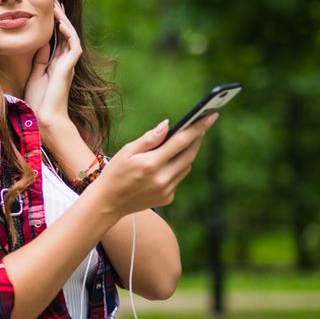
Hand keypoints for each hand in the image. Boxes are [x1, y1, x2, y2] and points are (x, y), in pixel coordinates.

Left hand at [24, 0, 82, 136]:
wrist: (43, 116)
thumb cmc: (37, 100)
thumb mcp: (35, 74)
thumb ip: (40, 59)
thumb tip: (42, 43)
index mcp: (55, 64)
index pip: (56, 40)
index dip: (54, 25)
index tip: (48, 12)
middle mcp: (63, 62)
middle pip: (65, 35)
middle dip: (61, 18)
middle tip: (55, 3)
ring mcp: (68, 64)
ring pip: (70, 37)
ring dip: (65, 22)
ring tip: (58, 8)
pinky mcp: (69, 67)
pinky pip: (73, 46)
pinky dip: (68, 33)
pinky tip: (61, 23)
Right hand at [95, 113, 217, 217]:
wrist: (108, 203)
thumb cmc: (115, 173)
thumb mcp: (127, 151)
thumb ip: (149, 139)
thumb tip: (168, 124)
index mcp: (151, 164)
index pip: (181, 141)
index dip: (198, 127)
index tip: (211, 116)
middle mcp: (162, 178)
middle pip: (189, 154)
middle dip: (197, 138)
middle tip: (201, 125)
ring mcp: (166, 190)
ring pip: (186, 166)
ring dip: (187, 153)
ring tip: (184, 141)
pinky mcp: (168, 198)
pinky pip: (179, 178)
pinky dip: (177, 167)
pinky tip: (168, 162)